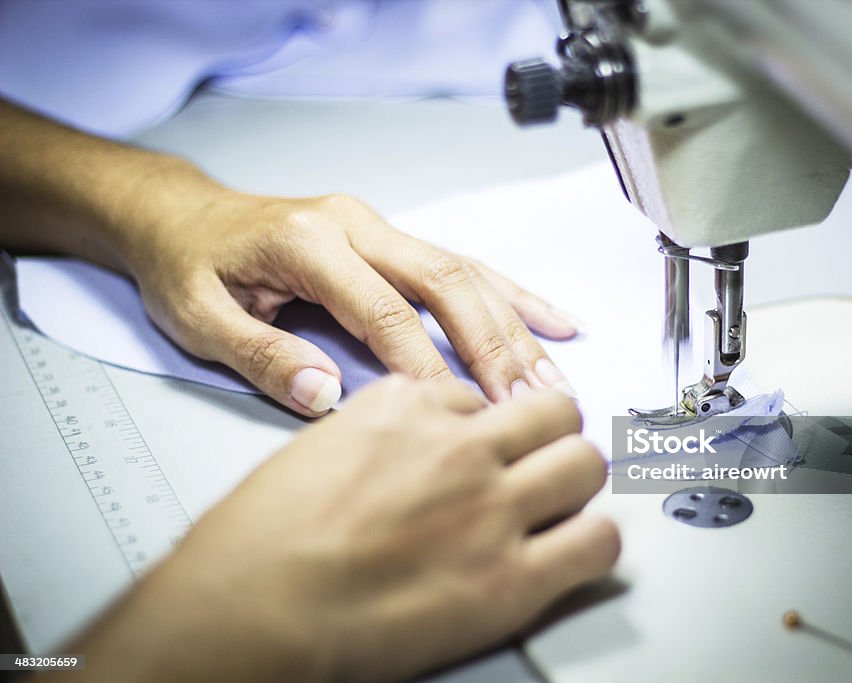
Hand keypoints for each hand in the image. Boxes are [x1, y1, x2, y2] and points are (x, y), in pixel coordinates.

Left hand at [0, 100, 578, 415]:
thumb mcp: (197, 316)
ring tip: (554, 378)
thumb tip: (325, 395)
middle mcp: (356, 225)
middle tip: (528, 403)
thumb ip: (260, 354)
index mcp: (309, 242)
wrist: (183, 215)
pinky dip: (512, 295)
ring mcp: (379, 228)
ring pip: (465, 273)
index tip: (458, 416)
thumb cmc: (187, 266)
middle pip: (444, 282)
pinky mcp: (392, 240)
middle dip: (493, 346)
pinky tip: (553, 320)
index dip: (423, 366)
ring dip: (514, 328)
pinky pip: (464, 265)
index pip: (381, 310)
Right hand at [71, 376, 618, 682]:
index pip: (478, 393)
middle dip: (550, 431)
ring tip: (561, 501)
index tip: (483, 442)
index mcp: (405, 407)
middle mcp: (457, 446)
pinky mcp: (509, 578)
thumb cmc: (257, 543)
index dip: (483, 422)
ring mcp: (490, 508)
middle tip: (542, 456)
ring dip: (576, 479)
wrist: (246, 609)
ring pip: (584, 463)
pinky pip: (596, 542)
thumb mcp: (316, 449)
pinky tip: (572, 550)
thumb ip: (379, 435)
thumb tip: (411, 448)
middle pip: (551, 411)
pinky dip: (592, 543)